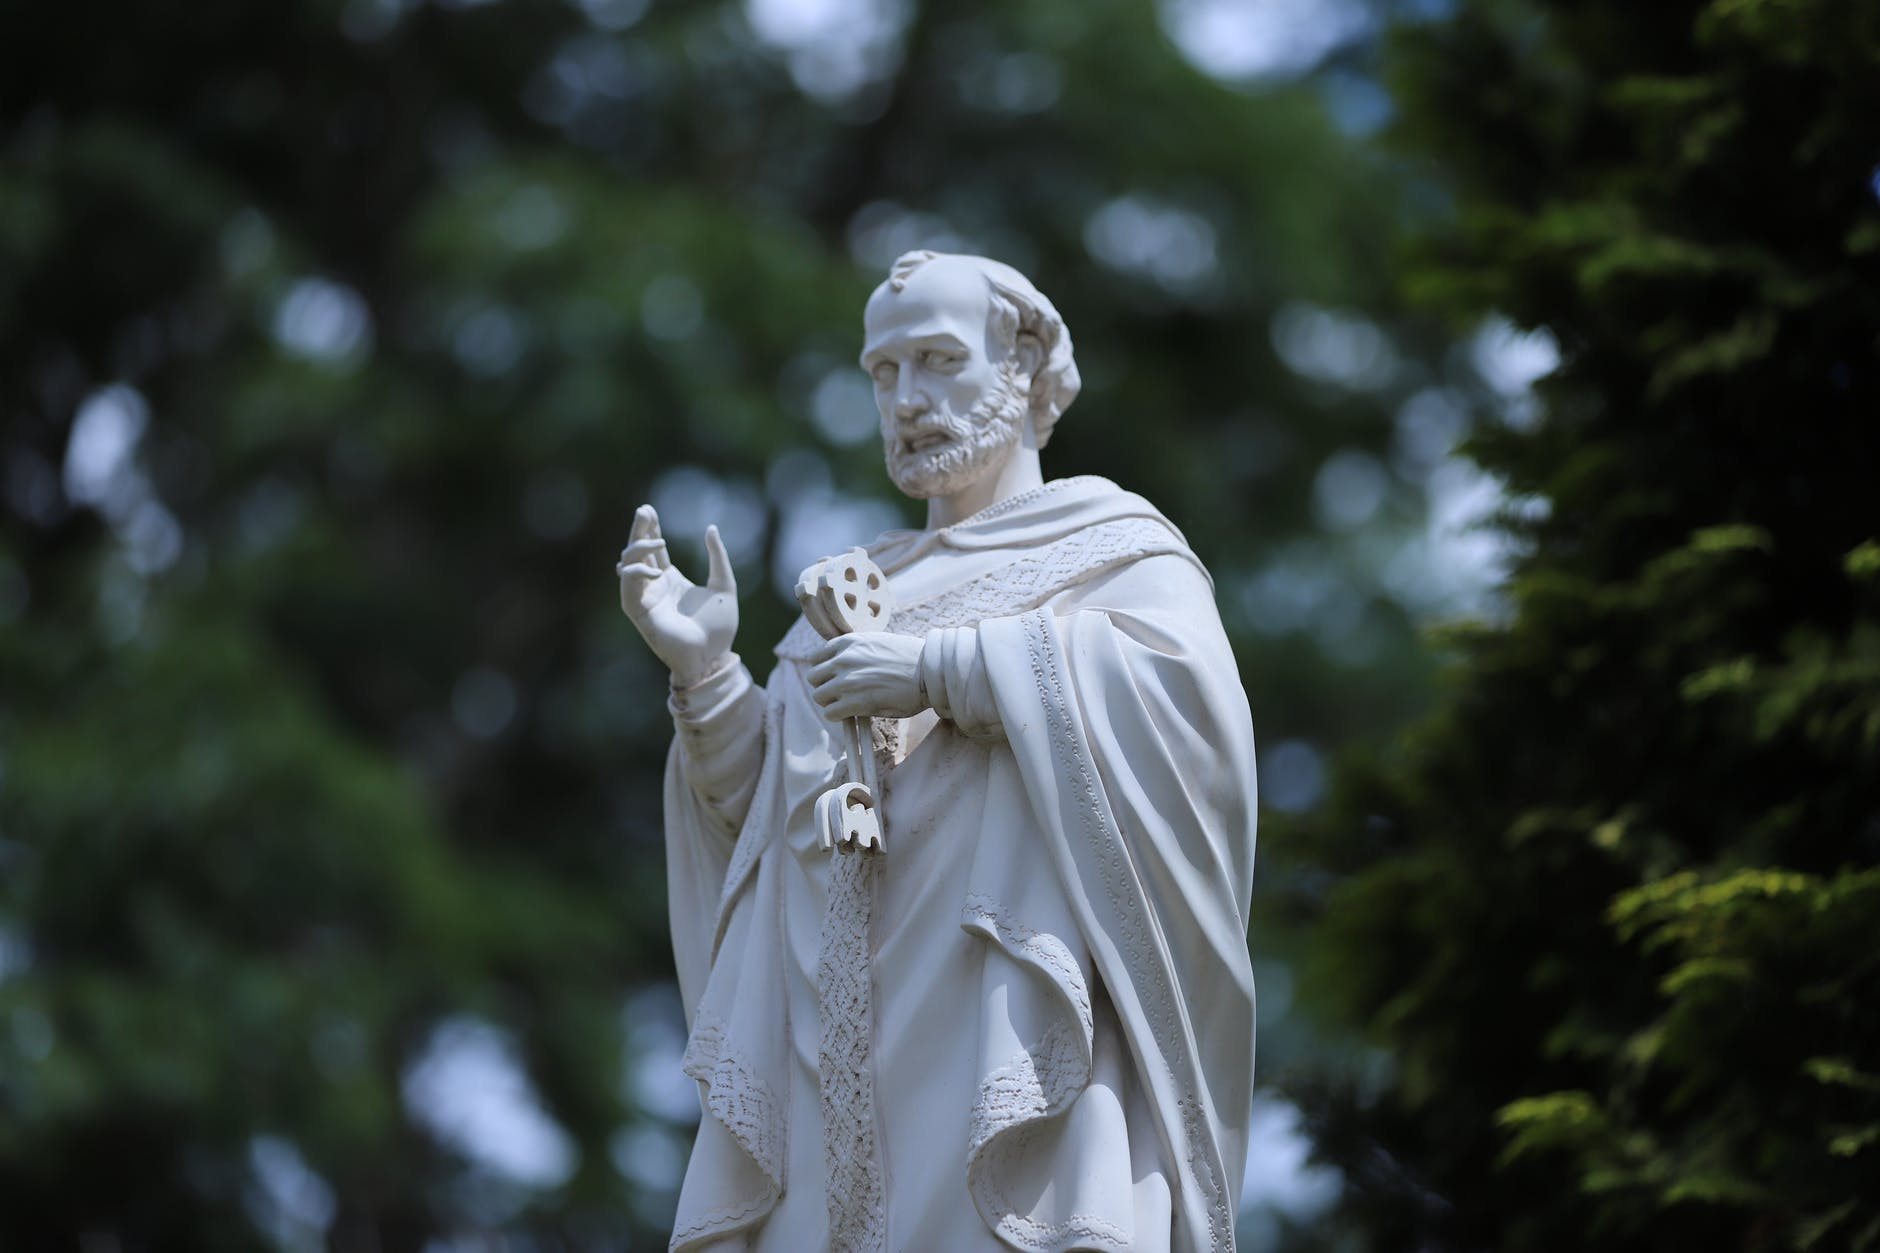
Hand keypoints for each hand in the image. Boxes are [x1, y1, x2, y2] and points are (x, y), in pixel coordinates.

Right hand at [617, 504, 737, 682]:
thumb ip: (718, 557)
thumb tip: (710, 528)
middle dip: (638, 531)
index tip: (648, 510)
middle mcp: (655, 586)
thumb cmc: (720, 627)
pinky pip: (628, 589)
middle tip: (643, 511)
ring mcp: (645, 598)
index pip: (655, 549)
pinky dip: (635, 574)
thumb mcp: (725, 584)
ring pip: (627, 566)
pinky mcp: (640, 612)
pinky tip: (654, 570)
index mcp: (671, 579)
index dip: (649, 529)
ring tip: (656, 540)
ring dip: (636, 549)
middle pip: (638, 552)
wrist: (714, 655)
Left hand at [806, 633, 926, 721]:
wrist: (930, 671)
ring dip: (831, 702)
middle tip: (843, 694)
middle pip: (814, 678)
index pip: (816, 658)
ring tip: (849, 704)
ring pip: (819, 696)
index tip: (838, 678)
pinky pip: (830, 713)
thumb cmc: (909, 659)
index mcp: (848, 642)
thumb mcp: (877, 643)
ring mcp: (846, 680)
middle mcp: (843, 658)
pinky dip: (838, 716)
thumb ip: (855, 651)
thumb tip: (841, 665)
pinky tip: (853, 713)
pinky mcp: (854, 702)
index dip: (826, 671)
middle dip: (825, 687)